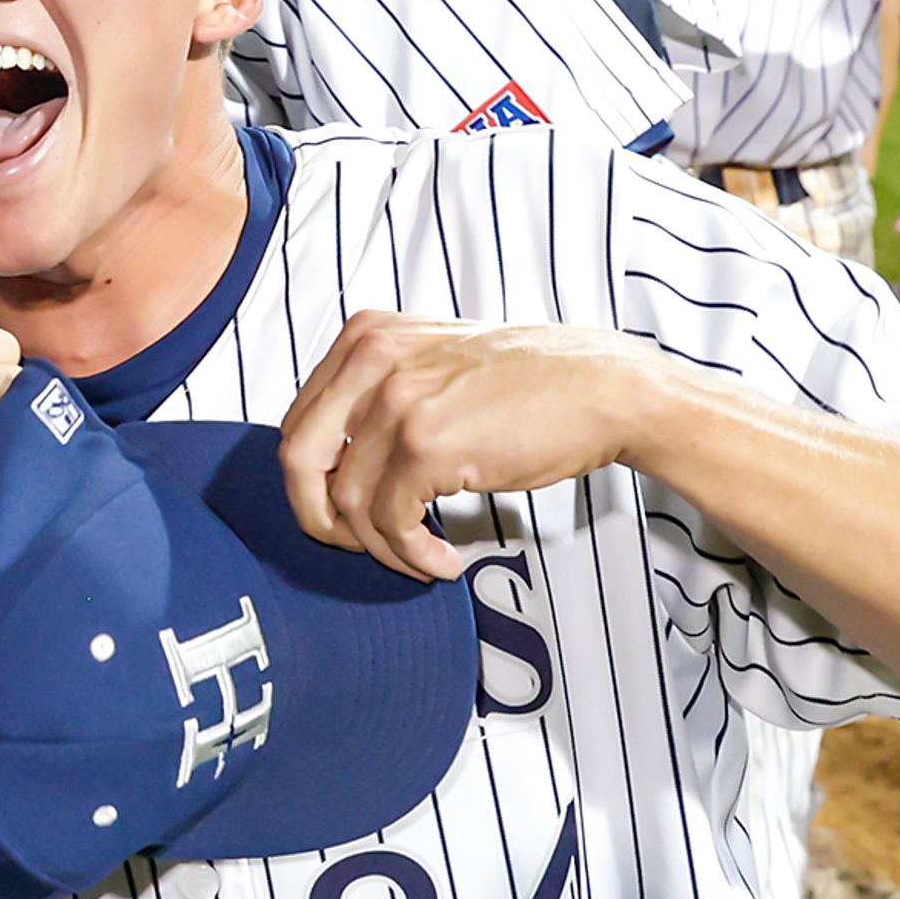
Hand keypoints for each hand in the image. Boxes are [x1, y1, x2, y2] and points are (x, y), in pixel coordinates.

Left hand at [278, 315, 661, 579]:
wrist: (601, 388)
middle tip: (360, 546)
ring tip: (420, 558)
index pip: (299, 422)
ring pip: (347, 504)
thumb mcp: (433, 359)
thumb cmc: (528, 384)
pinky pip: (391, 524)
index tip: (346, 512)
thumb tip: (332, 461)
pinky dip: (412, 556)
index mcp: (365, 337)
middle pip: (298, 461)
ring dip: (382, 548)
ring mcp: (396, 402)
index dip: (313, 481)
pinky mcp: (426, 446)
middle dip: (321, 519)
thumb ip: (378, 389)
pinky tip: (442, 561)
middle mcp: (371, 360)